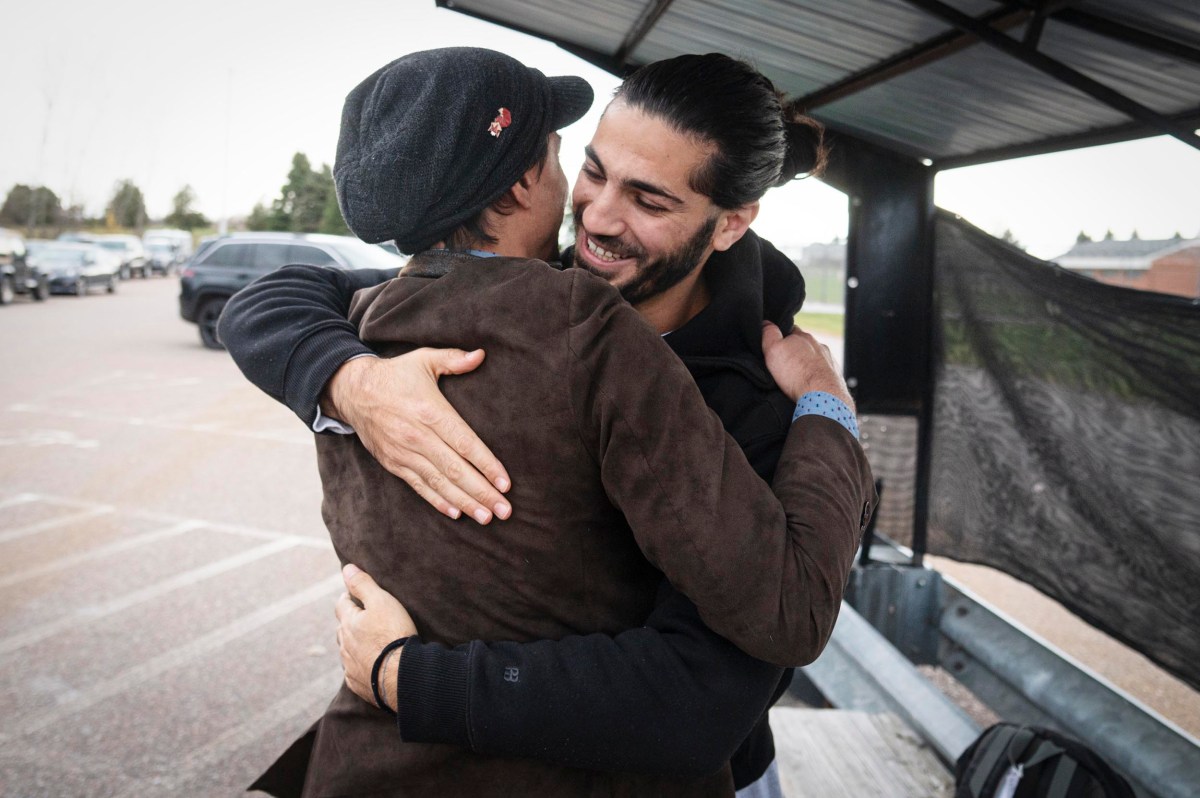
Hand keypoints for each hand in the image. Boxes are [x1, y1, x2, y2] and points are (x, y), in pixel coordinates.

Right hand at [321, 349, 511, 523]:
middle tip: (505, 511)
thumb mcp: (424, 359)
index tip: (505, 484)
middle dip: (483, 493)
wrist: (352, 390)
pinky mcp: (393, 463)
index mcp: (430, 412)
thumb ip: (454, 359)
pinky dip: (438, 501)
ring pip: (439, 483)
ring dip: (465, 502)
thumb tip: (481, 355)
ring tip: (486, 517)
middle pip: (456, 470)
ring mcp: (404, 453)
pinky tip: (457, 513)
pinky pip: (419, 486)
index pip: (465, 444)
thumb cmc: (395, 374)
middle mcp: (418, 436)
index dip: (487, 465)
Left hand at [335, 564, 417, 711]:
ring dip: (356, 645)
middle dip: (351, 622)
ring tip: (372, 643)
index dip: (349, 597)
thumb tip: (347, 568)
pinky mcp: (358, 684)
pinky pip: (355, 672)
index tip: (358, 596)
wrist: (401, 675)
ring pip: (348, 651)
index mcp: (348, 623)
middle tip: (367, 618)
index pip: (342, 604)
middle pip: (343, 628)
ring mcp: (350, 666)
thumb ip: (363, 584)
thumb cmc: (393, 634)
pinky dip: (362, 666)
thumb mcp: (381, 601)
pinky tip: (373, 665)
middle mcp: (344, 645)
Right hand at [761, 322, 854, 410]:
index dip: (782, 337)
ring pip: (815, 359)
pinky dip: (816, 377)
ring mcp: (829, 361)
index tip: (776, 346)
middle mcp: (819, 346)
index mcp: (804, 337)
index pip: (791, 330)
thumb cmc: (797, 374)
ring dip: (808, 365)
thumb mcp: (774, 350)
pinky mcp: (835, 376)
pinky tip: (809, 385)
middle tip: (785, 364)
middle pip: (804, 345)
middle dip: (796, 352)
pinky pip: (823, 373)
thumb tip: (766, 324)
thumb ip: (769, 335)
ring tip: (797, 377)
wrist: (822, 396)